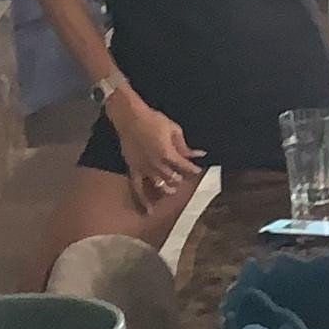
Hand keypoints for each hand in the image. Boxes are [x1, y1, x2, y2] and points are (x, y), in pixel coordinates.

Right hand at [106, 91, 205, 212]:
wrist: (130, 117)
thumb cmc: (153, 120)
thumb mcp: (174, 129)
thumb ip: (184, 145)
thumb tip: (197, 154)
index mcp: (168, 154)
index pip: (185, 166)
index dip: (193, 169)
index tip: (198, 170)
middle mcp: (157, 164)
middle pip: (173, 178)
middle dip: (180, 178)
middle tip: (183, 177)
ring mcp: (144, 169)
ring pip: (159, 185)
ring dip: (168, 188)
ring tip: (172, 189)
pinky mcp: (133, 170)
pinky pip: (138, 188)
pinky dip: (144, 201)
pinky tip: (149, 211)